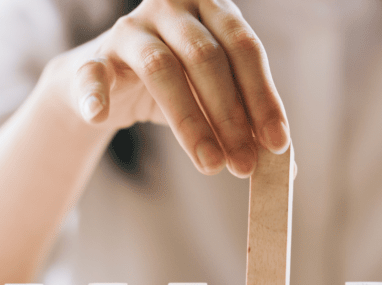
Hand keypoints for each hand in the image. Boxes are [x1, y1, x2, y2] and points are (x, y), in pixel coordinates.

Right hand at [43, 0, 290, 177]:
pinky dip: (97, 95)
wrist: (111, 88)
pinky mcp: (94, 56)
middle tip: (244, 164)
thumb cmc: (178, 89)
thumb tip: (287, 170)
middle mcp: (171, 9)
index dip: (263, 97)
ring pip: (161, 69)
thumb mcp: (216, 100)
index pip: (244, 48)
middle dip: (230, 117)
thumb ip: (248, 124)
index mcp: (211, 9)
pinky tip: (101, 116)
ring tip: (210, 166)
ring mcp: (130, 29)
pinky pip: (94, 73)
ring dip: (190, 122)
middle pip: (206, 58)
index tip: (277, 144)